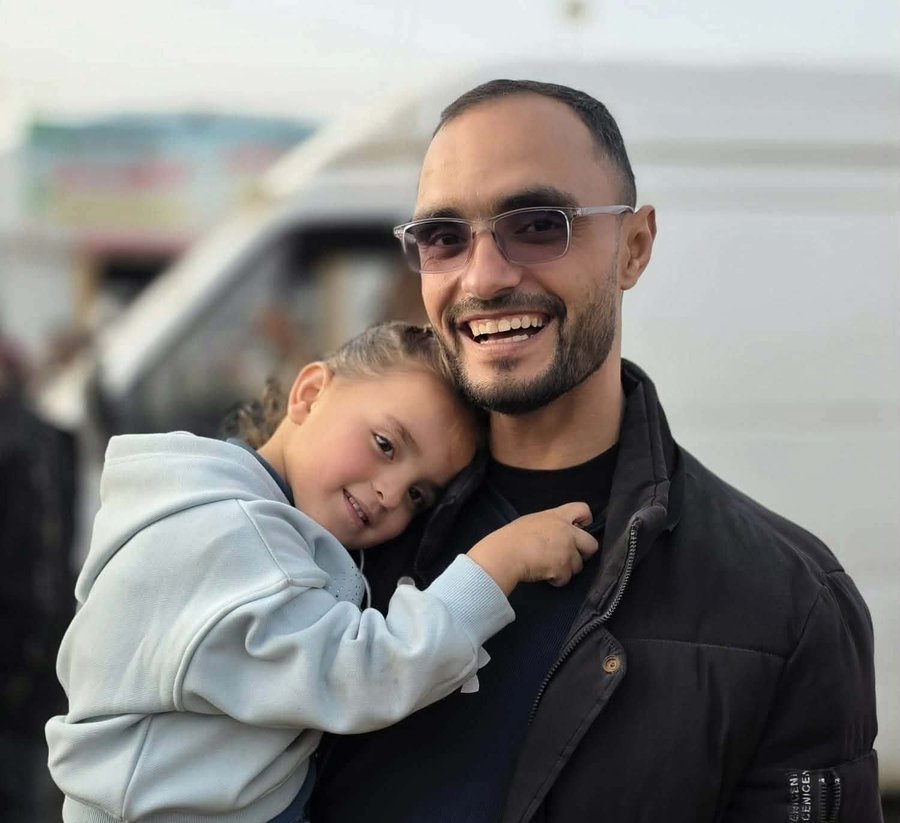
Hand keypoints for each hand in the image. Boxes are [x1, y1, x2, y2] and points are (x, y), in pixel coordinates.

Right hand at [467, 503, 598, 594]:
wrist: (506, 553)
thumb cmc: (513, 536)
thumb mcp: (533, 521)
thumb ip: (550, 525)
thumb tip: (555, 533)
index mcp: (558, 517)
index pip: (583, 509)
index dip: (585, 520)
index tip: (580, 528)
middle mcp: (568, 533)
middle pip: (592, 544)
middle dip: (583, 552)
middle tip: (569, 555)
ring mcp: (567, 551)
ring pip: (578, 565)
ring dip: (567, 568)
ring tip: (550, 567)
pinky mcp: (562, 568)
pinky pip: (565, 578)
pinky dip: (556, 579)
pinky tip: (544, 574)